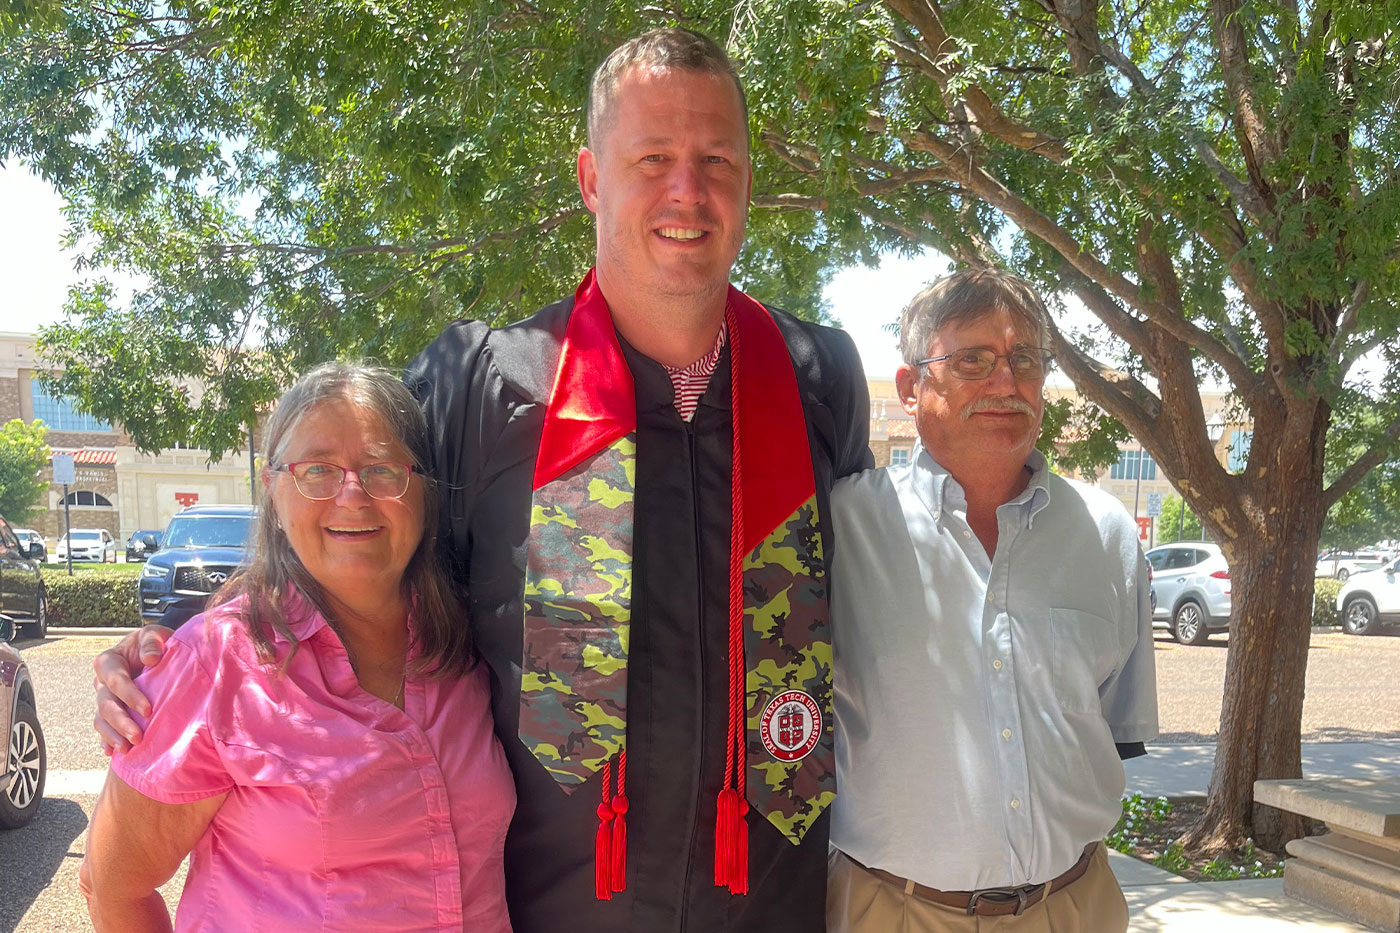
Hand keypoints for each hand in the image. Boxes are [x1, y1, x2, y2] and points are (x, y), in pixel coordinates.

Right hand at [93, 626, 172, 753]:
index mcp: (110, 661)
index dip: (129, 695)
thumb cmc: (156, 643)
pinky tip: (113, 753)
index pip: (115, 680)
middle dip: (120, 722)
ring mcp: (105, 699)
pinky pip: (103, 730)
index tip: (148, 709)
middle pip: (105, 704)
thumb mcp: (155, 634)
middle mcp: (102, 682)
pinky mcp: (111, 713)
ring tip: (127, 749)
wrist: (158, 654)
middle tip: (137, 737)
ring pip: (101, 720)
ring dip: (112, 736)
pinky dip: (107, 741)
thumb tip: (151, 659)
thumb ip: (152, 641)